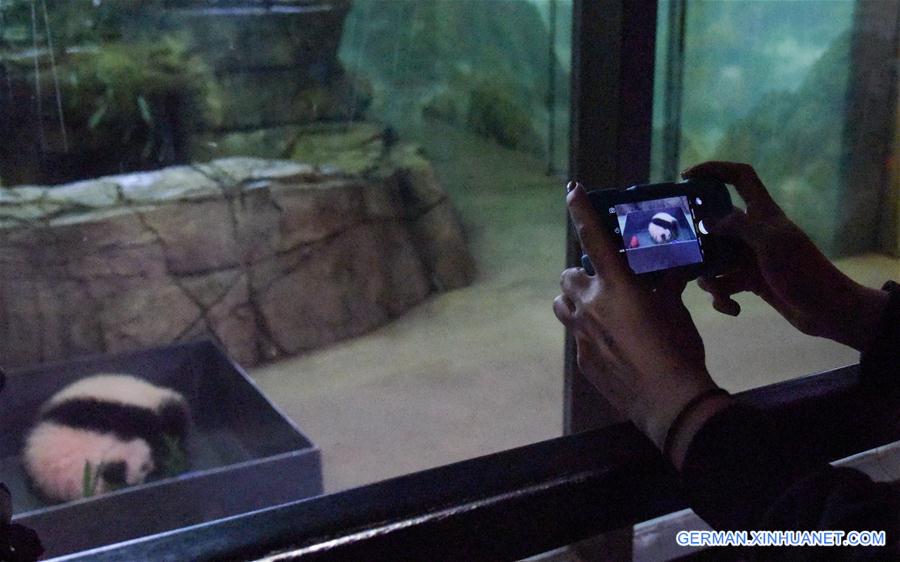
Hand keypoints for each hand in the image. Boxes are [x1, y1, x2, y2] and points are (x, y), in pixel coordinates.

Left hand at [553, 183, 724, 453]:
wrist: (668, 399)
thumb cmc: (678, 347)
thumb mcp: (675, 308)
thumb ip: (665, 284)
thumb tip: (671, 270)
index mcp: (617, 285)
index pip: (594, 238)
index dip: (581, 211)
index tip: (571, 190)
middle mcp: (591, 304)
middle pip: (568, 278)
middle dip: (580, 276)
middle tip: (602, 284)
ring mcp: (582, 333)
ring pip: (562, 306)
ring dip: (574, 302)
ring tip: (596, 309)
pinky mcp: (581, 358)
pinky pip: (576, 336)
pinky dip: (587, 332)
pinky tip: (611, 345)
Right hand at [682, 162, 888, 351]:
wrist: (827, 310)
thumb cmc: (802, 271)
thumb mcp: (771, 243)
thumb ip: (739, 225)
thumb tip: (708, 221)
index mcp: (762, 214)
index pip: (739, 177)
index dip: (714, 169)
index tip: (687, 176)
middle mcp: (754, 232)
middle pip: (715, 224)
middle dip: (698, 242)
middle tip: (682, 255)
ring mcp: (751, 257)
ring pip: (714, 259)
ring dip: (710, 280)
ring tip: (718, 292)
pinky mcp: (750, 281)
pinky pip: (723, 285)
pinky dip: (722, 298)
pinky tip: (733, 308)